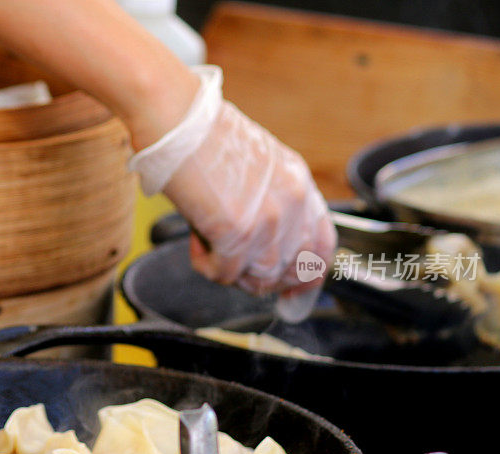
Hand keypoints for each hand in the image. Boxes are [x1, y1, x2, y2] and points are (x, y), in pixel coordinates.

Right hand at [130, 66, 336, 296]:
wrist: (175, 117)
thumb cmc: (200, 134)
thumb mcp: (255, 162)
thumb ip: (268, 200)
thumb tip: (260, 241)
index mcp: (298, 181)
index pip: (323, 245)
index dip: (308, 275)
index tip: (291, 290)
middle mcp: (291, 202)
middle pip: (292, 269)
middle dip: (262, 278)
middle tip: (233, 266)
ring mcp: (267, 219)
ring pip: (260, 277)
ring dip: (231, 271)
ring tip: (208, 245)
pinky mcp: (236, 231)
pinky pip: (226, 273)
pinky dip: (206, 265)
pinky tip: (195, 241)